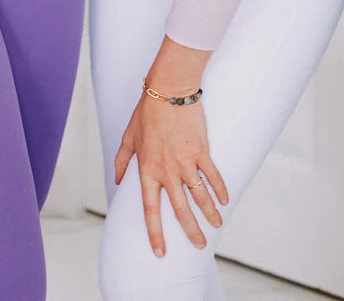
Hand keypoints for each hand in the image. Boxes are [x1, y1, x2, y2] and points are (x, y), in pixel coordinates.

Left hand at [115, 91, 228, 257]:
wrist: (169, 90)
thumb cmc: (147, 112)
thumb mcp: (128, 137)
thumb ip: (123, 161)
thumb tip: (119, 180)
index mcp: (148, 171)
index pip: (151, 210)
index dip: (155, 233)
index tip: (160, 252)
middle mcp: (167, 171)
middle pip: (181, 210)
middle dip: (191, 231)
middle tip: (199, 246)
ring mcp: (186, 162)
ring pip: (200, 196)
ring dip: (209, 214)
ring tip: (217, 225)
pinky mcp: (201, 151)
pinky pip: (213, 176)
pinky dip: (220, 190)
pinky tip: (224, 200)